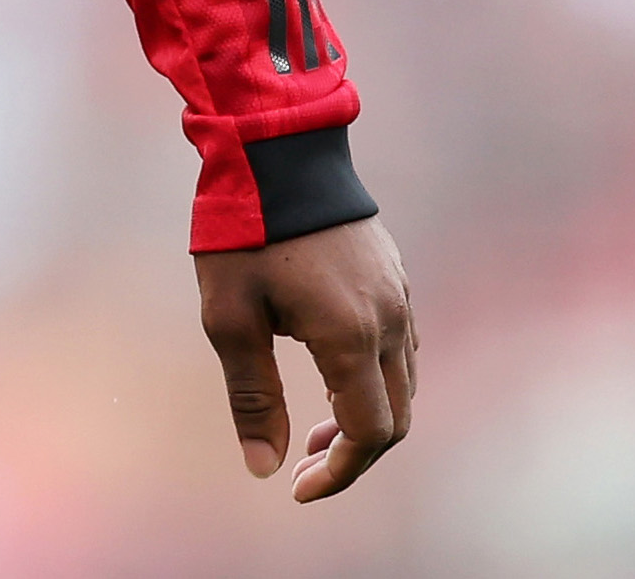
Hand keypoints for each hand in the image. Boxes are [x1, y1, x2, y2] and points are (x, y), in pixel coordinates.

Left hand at [196, 216, 415, 501]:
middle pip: (395, 419)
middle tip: (301, 467)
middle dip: (352, 456)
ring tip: (311, 430)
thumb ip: (252, 396)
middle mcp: (391, 321)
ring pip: (404, 385)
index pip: (369, 435)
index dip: (338, 474)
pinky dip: (376, 381)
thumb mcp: (230, 317)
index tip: (297, 488)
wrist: (278, 145)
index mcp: (352, 338)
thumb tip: (264, 468)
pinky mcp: (395, 275)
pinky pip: (403, 348)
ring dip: (366, 419)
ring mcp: (399, 295)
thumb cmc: (245, 230)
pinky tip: (335, 375)